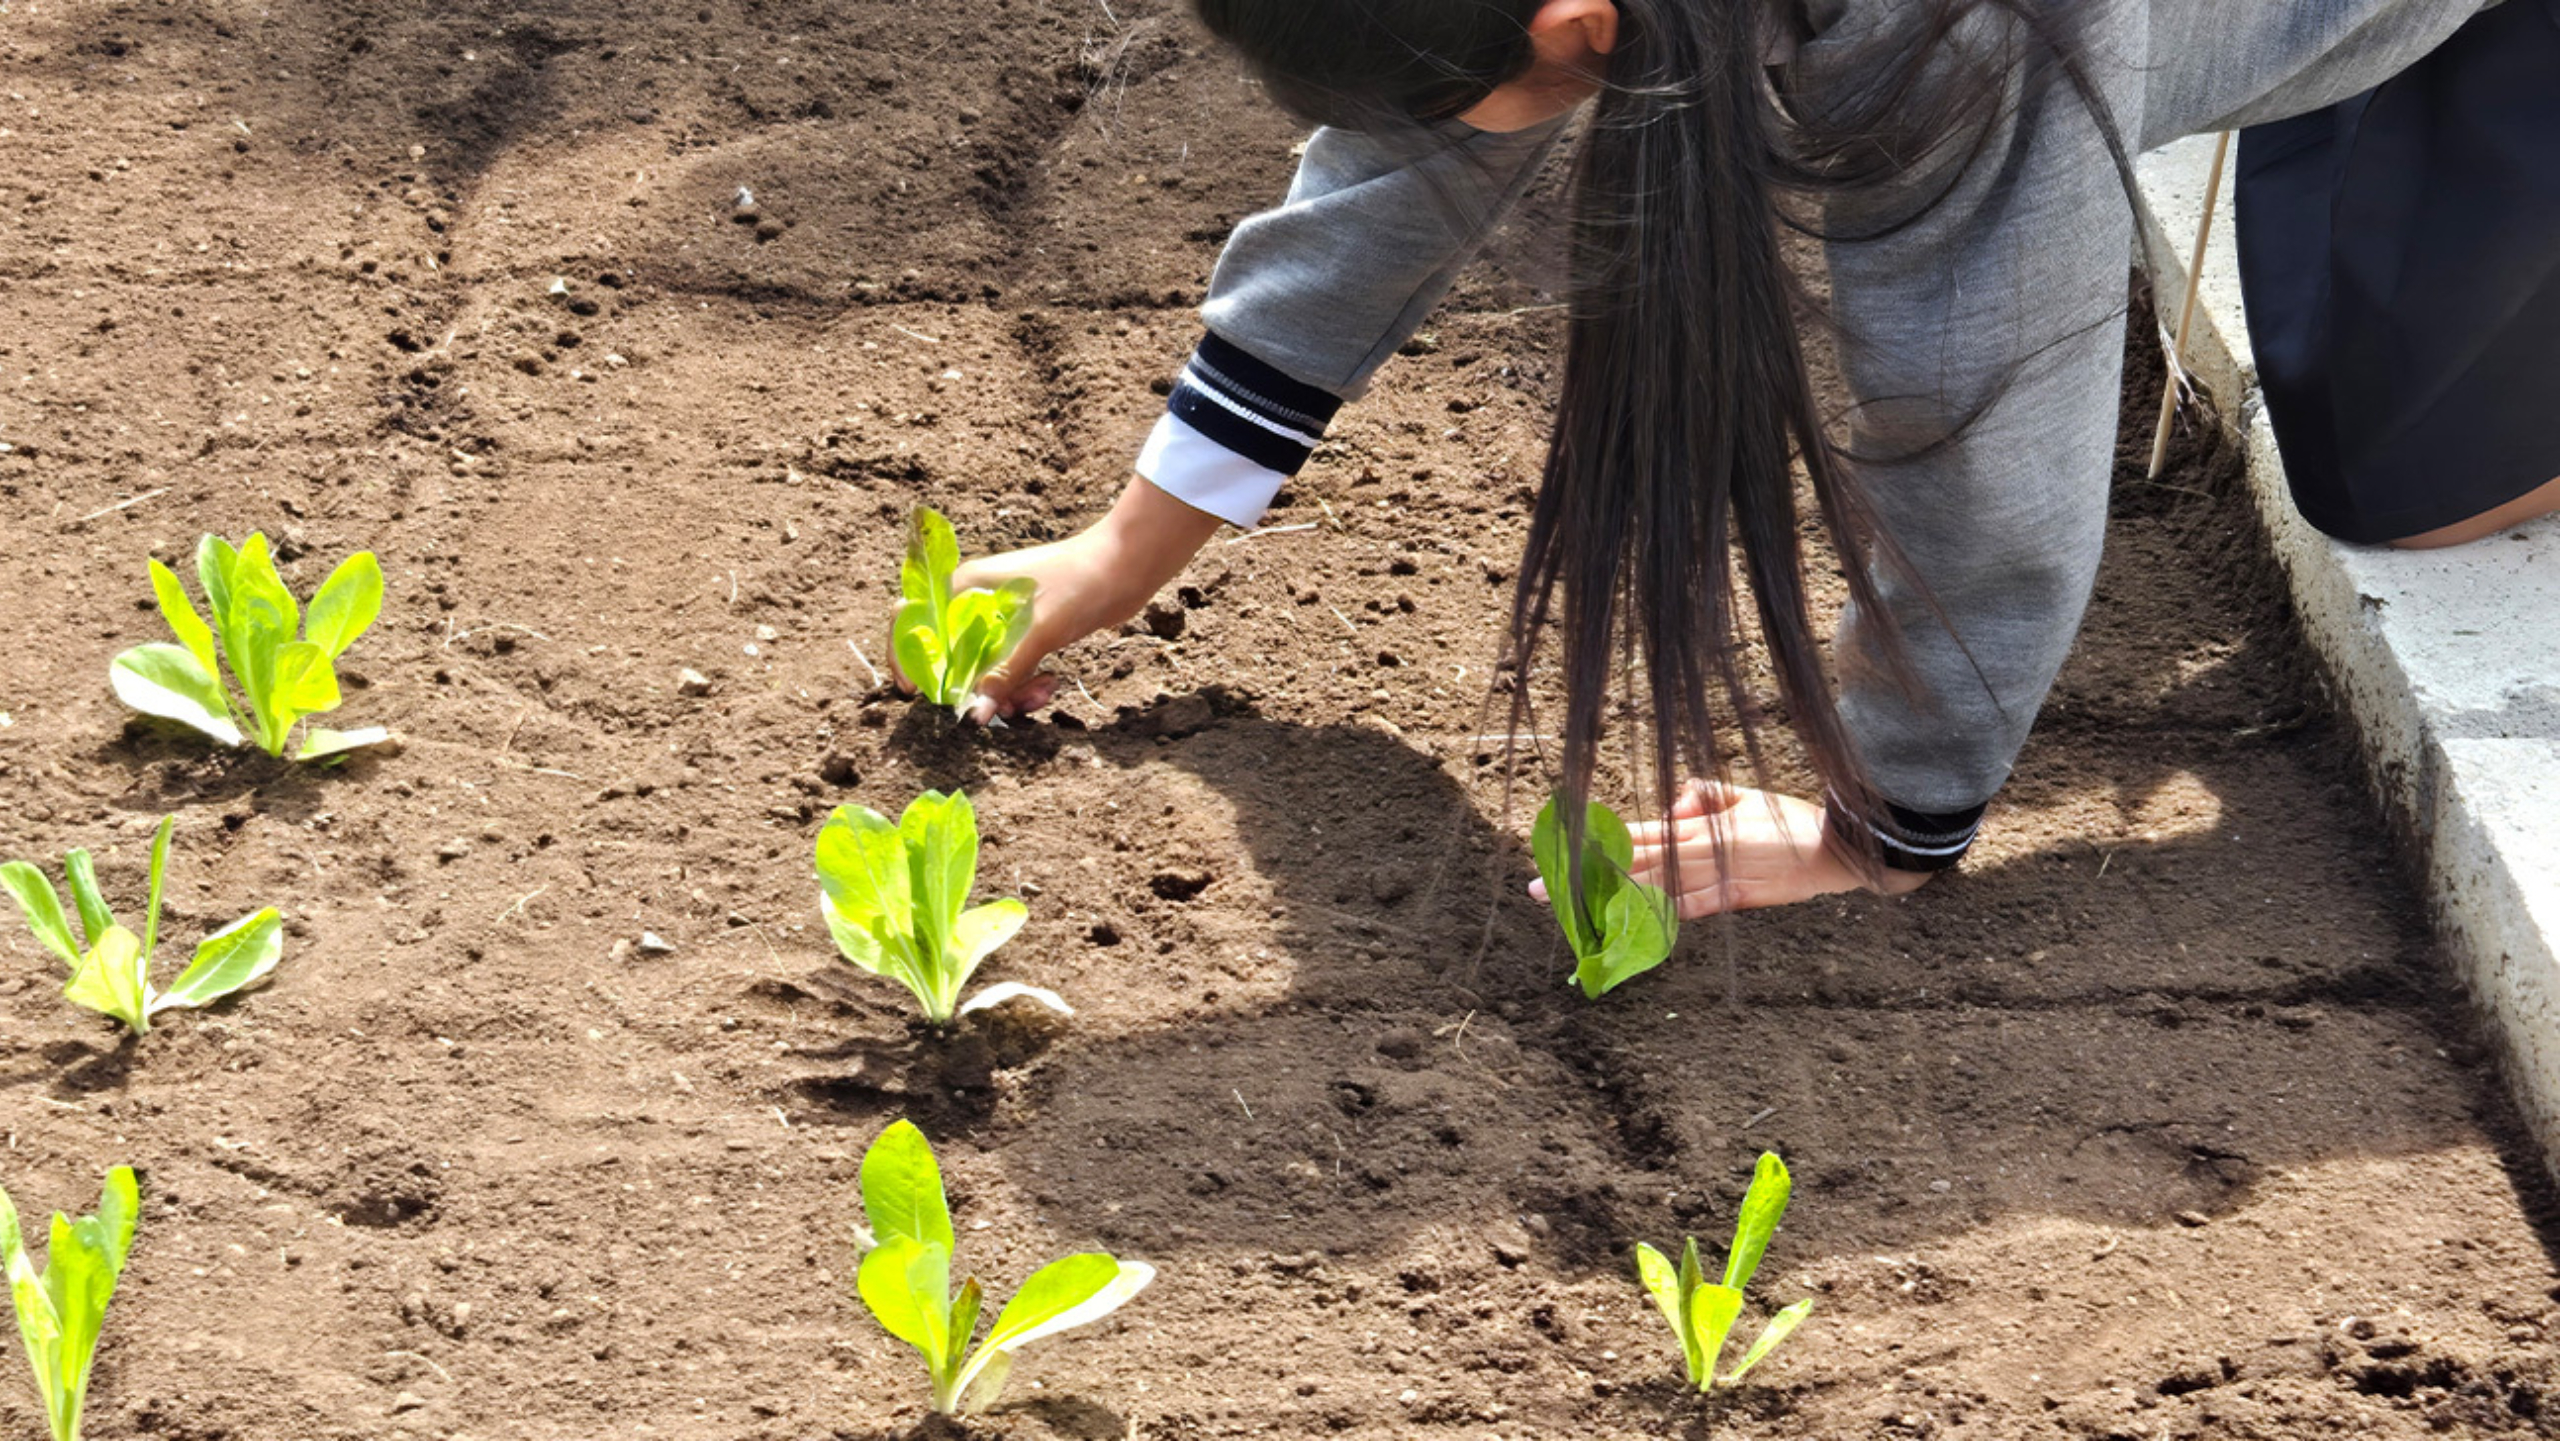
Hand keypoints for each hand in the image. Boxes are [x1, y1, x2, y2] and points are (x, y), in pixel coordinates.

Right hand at [890, 477, 1222, 722]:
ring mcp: (1000, 620)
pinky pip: (1007, 672)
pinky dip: (1023, 686)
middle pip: (949, 657)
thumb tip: (973, 715)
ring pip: (981, 671)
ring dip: (1005, 693)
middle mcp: (975, 602)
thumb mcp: (1040, 631)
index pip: (911, 619)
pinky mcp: (1024, 635)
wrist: (1128, 566)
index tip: (918, 692)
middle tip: (1002, 705)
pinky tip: (1050, 685)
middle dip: (972, 688)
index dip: (907, 656)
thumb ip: (1005, 673)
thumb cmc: (1080, 582)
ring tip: (1041, 693)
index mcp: (964, 587)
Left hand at [1532, 780, 1933, 918]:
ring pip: (1650, 889)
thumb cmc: (1788, 819)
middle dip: (1585, 876)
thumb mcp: (1742, 793)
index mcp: (1695, 825)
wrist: (1833, 848)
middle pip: (1630, 863)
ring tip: (1571, 912)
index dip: (1596, 842)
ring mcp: (1713, 878)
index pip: (1634, 833)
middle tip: (1541, 889)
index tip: (1561, 851)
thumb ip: (1703, 794)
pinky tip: (1626, 928)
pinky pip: (1687, 910)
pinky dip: (1656, 918)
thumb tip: (1672, 804)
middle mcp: (1697, 852)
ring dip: (1609, 900)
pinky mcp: (1733, 898)